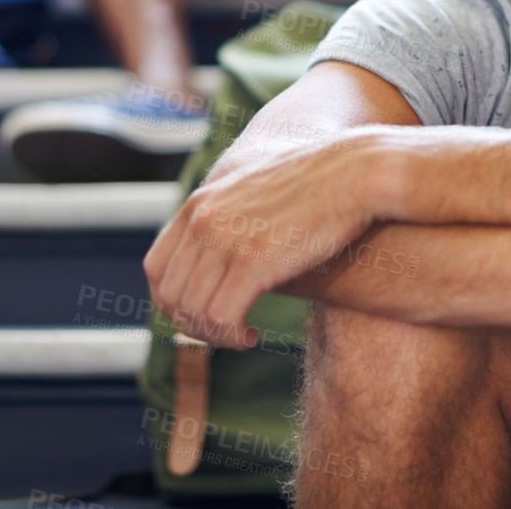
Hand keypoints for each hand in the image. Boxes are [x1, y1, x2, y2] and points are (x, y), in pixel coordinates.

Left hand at [143, 127, 382, 349]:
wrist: (354, 173)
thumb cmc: (315, 187)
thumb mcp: (254, 192)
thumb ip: (228, 218)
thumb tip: (221, 260)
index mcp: (199, 204)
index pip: (156, 267)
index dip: (172, 301)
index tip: (199, 314)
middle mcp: (203, 220)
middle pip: (169, 295)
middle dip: (192, 324)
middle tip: (223, 333)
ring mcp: (225, 240)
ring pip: (193, 312)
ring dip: (214, 336)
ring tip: (240, 337)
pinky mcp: (253, 262)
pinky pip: (221, 318)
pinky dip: (231, 337)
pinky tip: (252, 337)